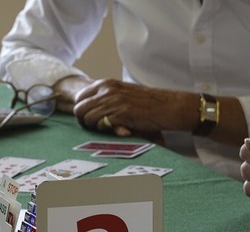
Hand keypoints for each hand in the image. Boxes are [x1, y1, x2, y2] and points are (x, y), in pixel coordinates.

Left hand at [72, 79, 196, 136]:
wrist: (170, 106)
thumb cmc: (147, 103)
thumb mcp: (122, 93)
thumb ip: (104, 99)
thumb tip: (84, 112)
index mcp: (106, 83)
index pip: (79, 98)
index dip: (83, 111)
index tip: (92, 118)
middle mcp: (107, 90)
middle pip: (79, 110)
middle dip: (86, 121)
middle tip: (99, 127)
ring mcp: (114, 101)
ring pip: (87, 119)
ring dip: (96, 128)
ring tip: (111, 128)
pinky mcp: (122, 113)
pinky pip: (101, 125)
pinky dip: (108, 131)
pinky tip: (121, 129)